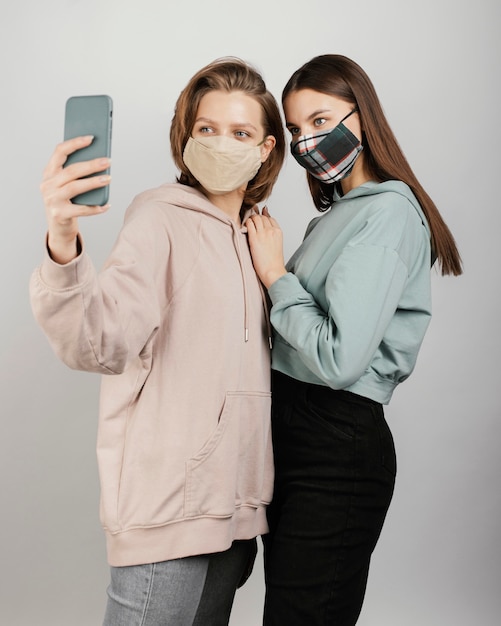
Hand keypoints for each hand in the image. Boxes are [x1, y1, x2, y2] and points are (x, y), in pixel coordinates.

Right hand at [40, 136, 110, 262]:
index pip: (59, 152)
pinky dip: (96, 207)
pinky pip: (81, 209)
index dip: (75, 143)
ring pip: (75, 187)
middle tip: (108, 161)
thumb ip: (76, 173)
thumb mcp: (66, 185)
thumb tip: (99, 160)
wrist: (58, 228)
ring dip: (94, 182)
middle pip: (72, 170)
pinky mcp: (60, 215)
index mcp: (48, 173)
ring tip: (108, 179)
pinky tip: (107, 204)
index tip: (91, 138)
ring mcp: (52, 200)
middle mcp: (47, 185)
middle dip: (91, 164)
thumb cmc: (67, 202)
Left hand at [246, 207, 286, 288]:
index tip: (259, 216)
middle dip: (256, 216)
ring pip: (255, 218)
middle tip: (250, 217)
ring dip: (250, 218)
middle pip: (262, 216)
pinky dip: (246, 223)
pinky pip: (249, 224)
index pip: (270, 218)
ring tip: (247, 222)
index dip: (264, 216)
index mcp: (278, 232)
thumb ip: (273, 236)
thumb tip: (267, 232)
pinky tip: (244, 226)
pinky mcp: (254, 238)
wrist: (273, 271)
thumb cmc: (274, 262)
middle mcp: (271, 230)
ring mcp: (263, 233)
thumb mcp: (277, 245)